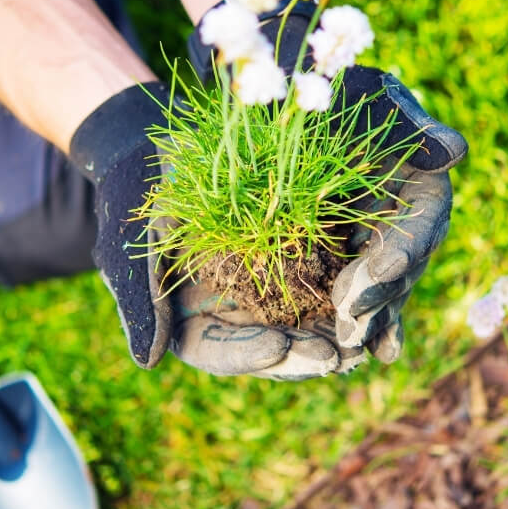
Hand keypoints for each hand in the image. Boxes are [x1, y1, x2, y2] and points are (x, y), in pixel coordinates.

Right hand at [69, 82, 364, 378]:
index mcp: (190, 318)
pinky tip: (371, 298)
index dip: (246, 355)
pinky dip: (345, 293)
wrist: (161, 148)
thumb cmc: (140, 194)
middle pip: (270, 348)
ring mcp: (264, 287)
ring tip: (360, 343)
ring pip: (302, 323)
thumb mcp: (137, 241)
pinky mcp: (293, 257)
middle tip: (333, 357)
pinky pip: (323, 282)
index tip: (276, 349)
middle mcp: (232, 312)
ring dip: (331, 334)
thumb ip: (143, 299)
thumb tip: (147, 361)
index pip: (219, 352)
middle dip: (301, 355)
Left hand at [331, 68, 466, 359]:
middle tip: (351, 327)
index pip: (423, 221)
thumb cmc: (327, 82)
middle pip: (404, 265)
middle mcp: (404, 213)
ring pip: (381, 287)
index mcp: (419, 177)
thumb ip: (404, 123)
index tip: (378, 274)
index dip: (404, 249)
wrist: (287, 93)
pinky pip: (354, 291)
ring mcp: (375, 237)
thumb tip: (456, 150)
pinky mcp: (344, 253)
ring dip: (367, 319)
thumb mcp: (361, 94)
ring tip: (347, 348)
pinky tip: (342, 353)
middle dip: (379, 298)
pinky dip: (352, 319)